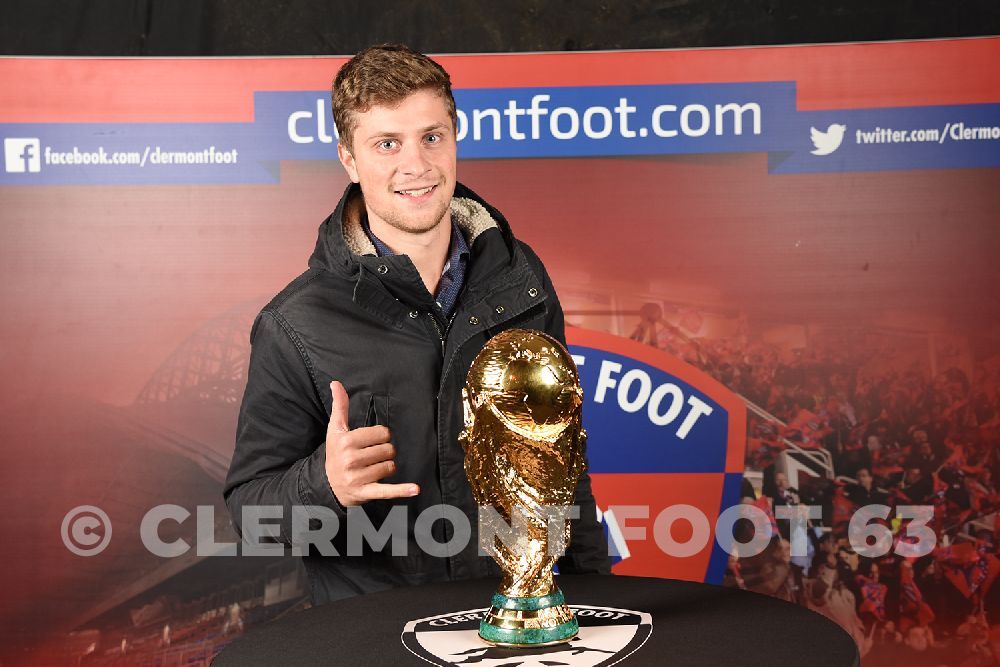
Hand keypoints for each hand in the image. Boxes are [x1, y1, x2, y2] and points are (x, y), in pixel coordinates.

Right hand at [324, 380, 418, 506]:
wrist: (327, 484)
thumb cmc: (336, 452)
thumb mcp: (335, 429)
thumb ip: (340, 405)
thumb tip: (336, 382)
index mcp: (347, 441)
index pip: (382, 433)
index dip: (381, 436)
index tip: (372, 441)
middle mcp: (351, 459)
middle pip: (388, 450)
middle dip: (385, 452)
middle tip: (373, 456)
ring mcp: (357, 477)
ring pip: (390, 467)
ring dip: (387, 467)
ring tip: (373, 469)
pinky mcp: (365, 492)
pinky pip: (387, 491)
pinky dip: (402, 490)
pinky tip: (415, 489)